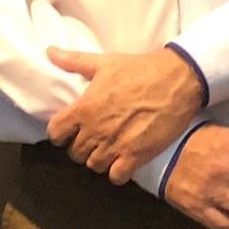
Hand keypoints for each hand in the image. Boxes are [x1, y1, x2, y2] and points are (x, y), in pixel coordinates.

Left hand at [46, 47, 206, 182]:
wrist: (178, 80)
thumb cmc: (141, 69)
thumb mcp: (105, 62)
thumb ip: (74, 60)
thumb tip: (49, 51)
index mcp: (84, 109)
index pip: (55, 133)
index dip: (61, 132)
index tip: (70, 129)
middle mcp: (96, 130)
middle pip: (75, 153)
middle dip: (82, 146)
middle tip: (95, 137)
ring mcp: (115, 146)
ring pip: (93, 166)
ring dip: (99, 159)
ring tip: (110, 149)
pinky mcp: (136, 156)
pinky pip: (116, 176)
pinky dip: (117, 172)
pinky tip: (124, 160)